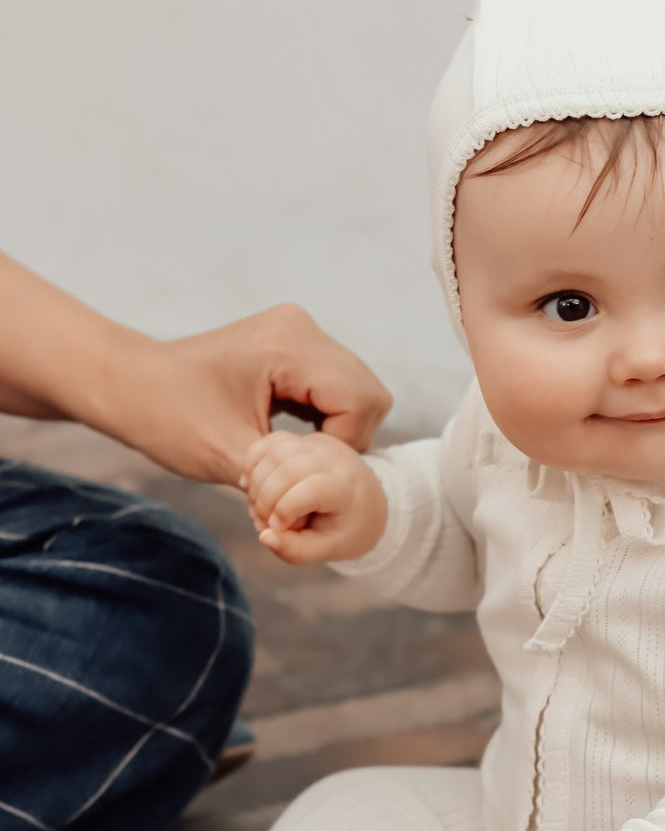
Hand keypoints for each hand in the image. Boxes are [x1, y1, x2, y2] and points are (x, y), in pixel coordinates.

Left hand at [112, 303, 391, 486]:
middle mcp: (301, 328)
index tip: (302, 470)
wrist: (129, 385)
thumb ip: (287, 478)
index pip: (360, 400)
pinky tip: (293, 438)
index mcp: (288, 345)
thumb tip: (329, 502)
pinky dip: (325, 419)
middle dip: (345, 439)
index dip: (344, 446)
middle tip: (303, 466)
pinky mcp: (292, 345)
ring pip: (356, 391)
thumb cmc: (167, 416)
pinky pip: (335, 387)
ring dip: (337, 430)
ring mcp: (298, 333)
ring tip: (296, 454)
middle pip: (367, 393)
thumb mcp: (229, 457)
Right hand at [242, 429, 386, 562]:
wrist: (367, 503)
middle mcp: (333, 459)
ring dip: (256, 484)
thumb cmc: (347, 529)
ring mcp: (318, 444)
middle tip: (263, 523)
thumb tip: (264, 537)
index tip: (277, 529)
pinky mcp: (304, 439)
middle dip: (264, 500)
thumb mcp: (327, 548)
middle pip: (286, 470)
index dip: (285, 511)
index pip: (311, 490)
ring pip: (273, 453)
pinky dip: (253, 463)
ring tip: (259, 508)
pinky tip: (249, 485)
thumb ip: (296, 550)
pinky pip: (269, 442)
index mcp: (346, 488)